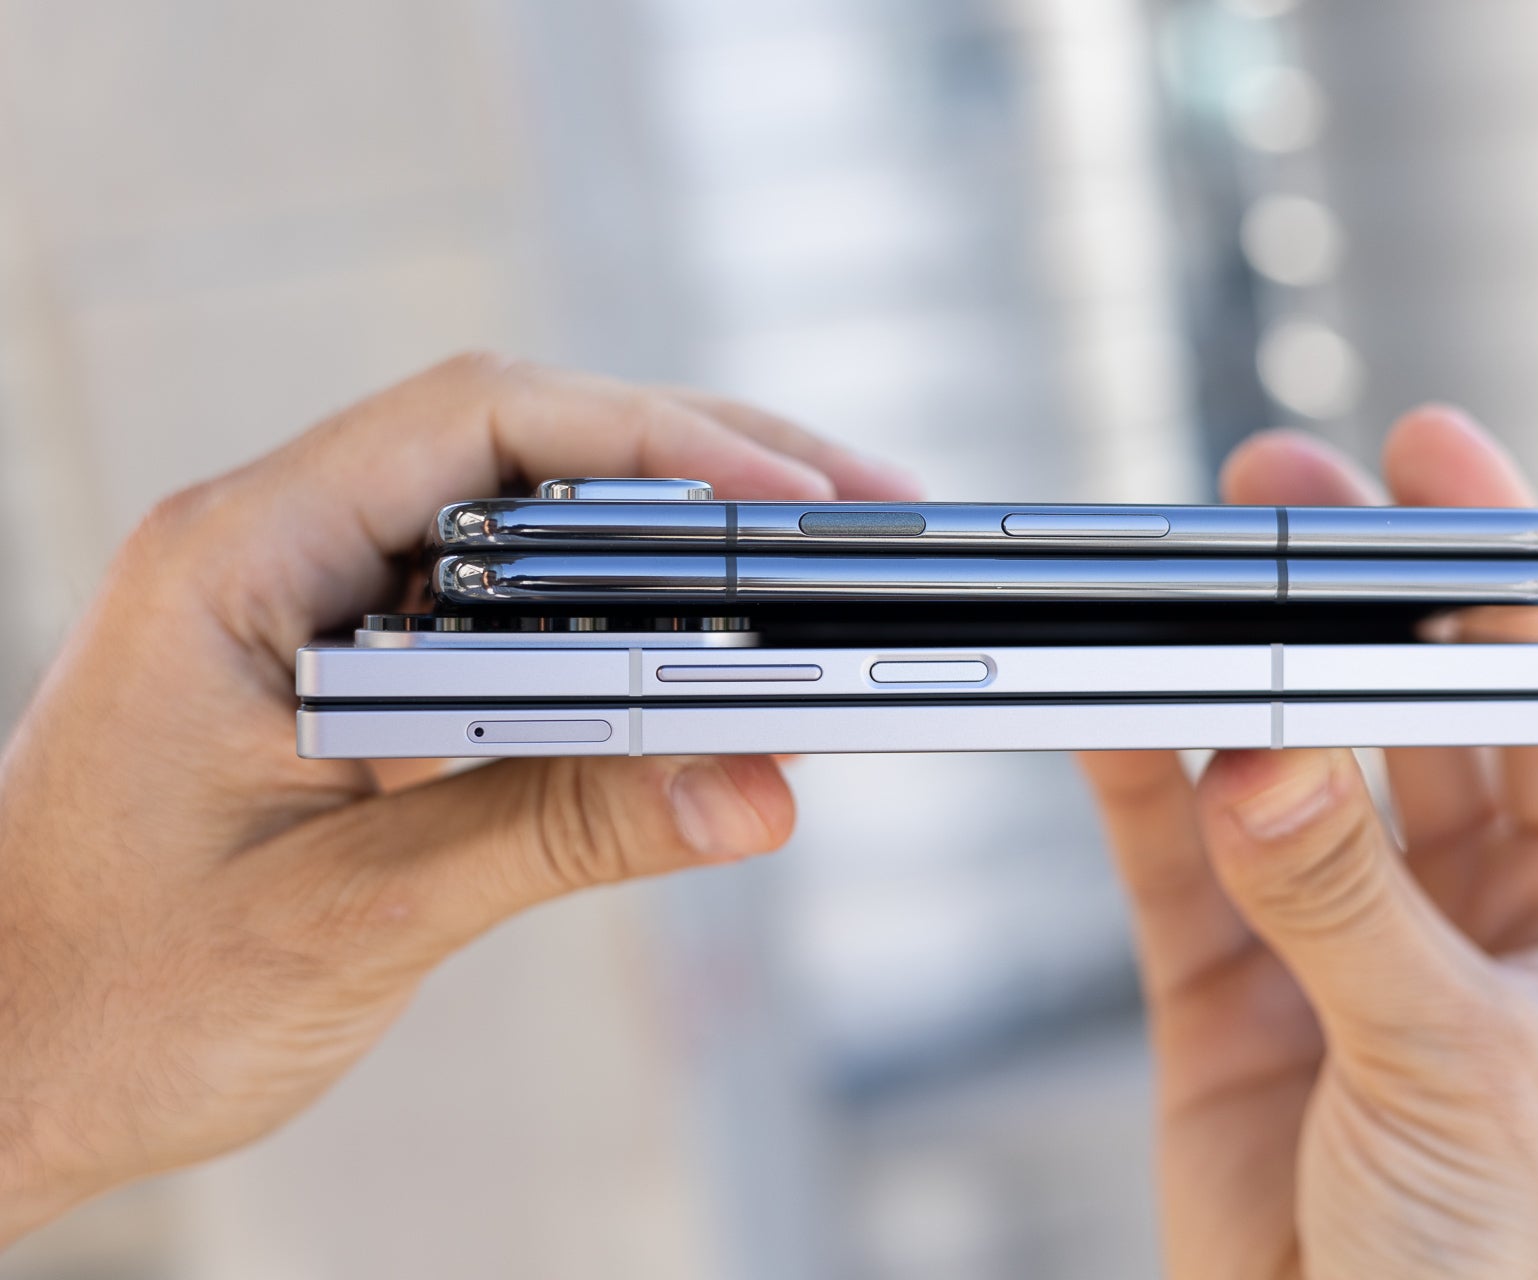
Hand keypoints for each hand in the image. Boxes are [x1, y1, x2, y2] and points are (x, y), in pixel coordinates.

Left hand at [0, 353, 918, 1240]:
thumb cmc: (106, 1002)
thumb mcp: (349, 916)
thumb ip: (559, 835)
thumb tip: (759, 789)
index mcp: (239, 558)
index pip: (482, 428)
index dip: (655, 444)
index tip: (789, 499)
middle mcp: (280, 550)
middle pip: (528, 451)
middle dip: (704, 470)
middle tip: (858, 514)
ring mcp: (319, 609)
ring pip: (533, 529)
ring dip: (677, 547)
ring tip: (818, 572)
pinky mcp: (358, 678)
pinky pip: (516, 619)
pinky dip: (628, 631)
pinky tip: (714, 661)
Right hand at [1080, 408, 1537, 1278]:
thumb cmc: (1516, 1272)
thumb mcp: (1461, 1068)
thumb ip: (1347, 906)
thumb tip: (1259, 758)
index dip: (1497, 567)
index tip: (1432, 458)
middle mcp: (1466, 904)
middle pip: (1403, 705)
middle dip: (1345, 596)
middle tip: (1277, 490)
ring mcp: (1336, 942)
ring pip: (1277, 770)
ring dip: (1228, 677)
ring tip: (1174, 577)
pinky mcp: (1226, 996)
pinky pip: (1172, 865)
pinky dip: (1134, 787)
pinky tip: (1106, 708)